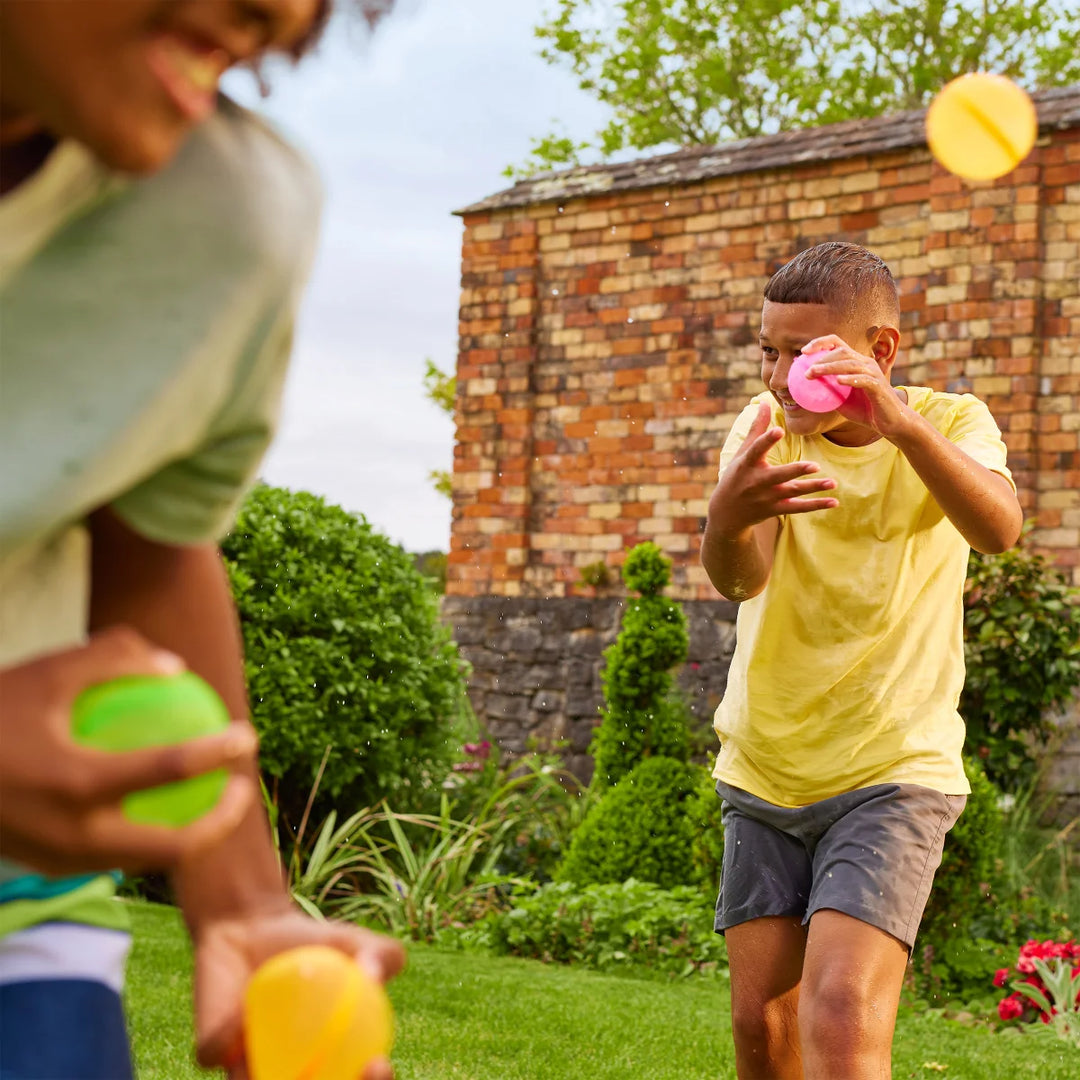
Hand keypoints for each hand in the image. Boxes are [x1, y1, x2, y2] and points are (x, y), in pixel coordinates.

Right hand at [0, 626, 256, 874]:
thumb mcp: (48, 669)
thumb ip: (113, 657)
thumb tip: (176, 667)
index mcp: (75, 783)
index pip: (169, 770)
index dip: (218, 752)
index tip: (247, 735)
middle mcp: (71, 835)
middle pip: (172, 847)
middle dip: (221, 822)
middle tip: (243, 786)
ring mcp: (58, 861)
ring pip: (144, 859)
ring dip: (188, 836)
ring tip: (212, 799)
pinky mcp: (46, 868)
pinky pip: (113, 857)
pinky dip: (146, 837)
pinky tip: (161, 805)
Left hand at [193, 905, 406, 1078]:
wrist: (254, 924)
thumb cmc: (312, 940)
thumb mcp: (354, 942)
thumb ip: (382, 954)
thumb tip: (374, 975)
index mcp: (328, 1062)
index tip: (378, 1064)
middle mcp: (288, 1075)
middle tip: (337, 1077)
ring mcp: (247, 1069)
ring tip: (285, 1056)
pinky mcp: (212, 1051)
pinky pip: (216, 1054)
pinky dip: (229, 1038)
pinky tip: (241, 1015)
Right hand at [708, 401, 837, 536]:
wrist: (727, 512)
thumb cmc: (736, 475)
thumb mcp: (741, 453)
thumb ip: (757, 429)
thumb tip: (765, 402)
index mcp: (747, 464)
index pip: (756, 450)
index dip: (766, 440)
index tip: (779, 430)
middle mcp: (757, 481)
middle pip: (779, 476)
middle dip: (796, 471)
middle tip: (815, 466)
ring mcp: (767, 497)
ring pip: (793, 491)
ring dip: (813, 488)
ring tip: (832, 482)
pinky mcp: (776, 509)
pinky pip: (798, 508)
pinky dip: (816, 505)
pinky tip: (834, 501)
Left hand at [801, 335, 908, 436]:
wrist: (887, 422)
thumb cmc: (863, 410)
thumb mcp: (839, 400)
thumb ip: (825, 390)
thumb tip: (802, 387)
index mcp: (855, 363)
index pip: (838, 344)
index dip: (820, 343)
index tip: (803, 352)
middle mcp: (865, 363)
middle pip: (842, 351)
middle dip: (822, 357)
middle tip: (806, 370)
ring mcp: (873, 373)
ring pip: (850, 363)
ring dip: (830, 367)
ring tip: (814, 372)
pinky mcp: (879, 385)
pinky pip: (863, 379)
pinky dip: (850, 379)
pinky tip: (838, 381)